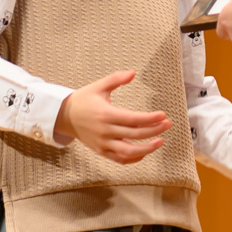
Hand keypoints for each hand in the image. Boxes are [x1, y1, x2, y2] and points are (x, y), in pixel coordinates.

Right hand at [54, 69, 170, 162]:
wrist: (64, 116)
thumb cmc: (83, 100)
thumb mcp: (98, 86)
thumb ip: (116, 79)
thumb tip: (133, 72)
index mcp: (106, 114)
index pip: (133, 119)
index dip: (150, 119)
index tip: (163, 115)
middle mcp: (105, 131)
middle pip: (135, 135)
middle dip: (154, 130)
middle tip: (168, 124)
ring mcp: (103, 143)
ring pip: (128, 151)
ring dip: (147, 149)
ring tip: (160, 142)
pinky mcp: (101, 151)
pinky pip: (120, 159)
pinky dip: (133, 158)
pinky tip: (144, 152)